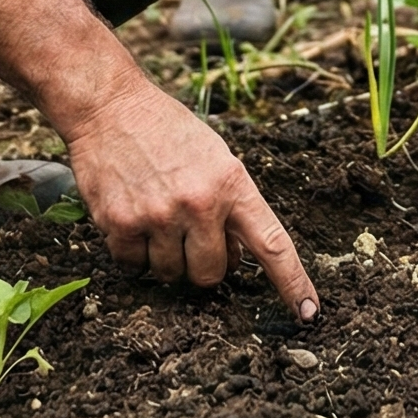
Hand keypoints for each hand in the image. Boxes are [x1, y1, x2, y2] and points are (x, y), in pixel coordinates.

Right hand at [56, 70, 318, 320]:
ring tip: (154, 215)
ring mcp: (158, 215)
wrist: (110, 105)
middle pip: (211, 274)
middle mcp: (199, 203)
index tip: (307, 312)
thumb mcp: (215, 156)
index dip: (292, 282)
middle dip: (202, 263)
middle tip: (187, 233)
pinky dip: (131, 252)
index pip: (272, 244)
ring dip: (164, 257)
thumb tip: (237, 258)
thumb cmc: (167, 130)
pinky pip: (133, 266)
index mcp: (231, 183)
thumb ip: (231, 205)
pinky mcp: (120, 223)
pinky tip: (130, 216)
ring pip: (170, 274)